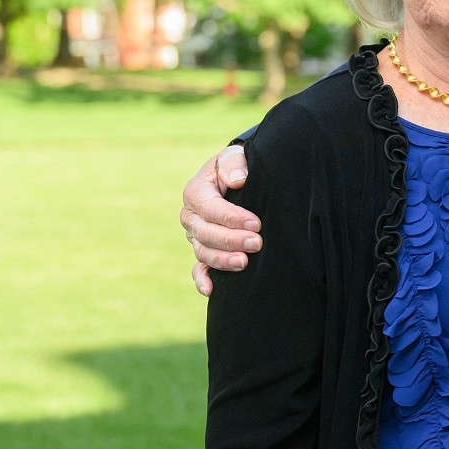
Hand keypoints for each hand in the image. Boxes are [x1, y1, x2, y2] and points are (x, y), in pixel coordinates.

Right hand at [181, 145, 260, 295]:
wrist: (237, 178)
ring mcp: (195, 236)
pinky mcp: (204, 250)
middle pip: (206, 234)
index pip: (209, 208)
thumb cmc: (236, 167)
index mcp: (195, 192)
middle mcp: (191, 217)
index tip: (256, 223)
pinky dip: (202, 280)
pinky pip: (198, 268)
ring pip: (203, 253)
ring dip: (222, 260)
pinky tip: (211, 290)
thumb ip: (234, 164)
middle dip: (231, 240)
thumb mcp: (234, 157)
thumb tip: (237, 180)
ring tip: (244, 263)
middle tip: (257, 243)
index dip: (231, 217)